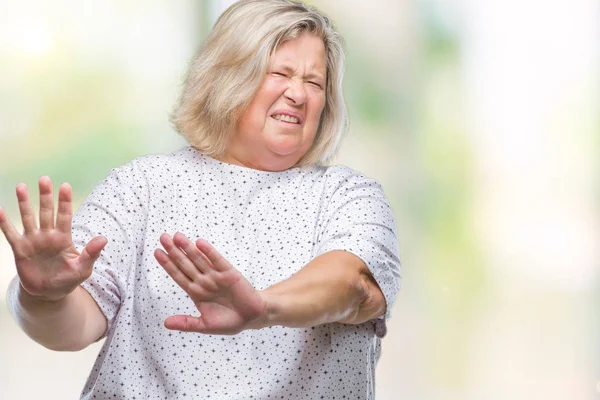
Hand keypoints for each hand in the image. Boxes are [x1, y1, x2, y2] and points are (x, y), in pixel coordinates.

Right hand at [0, 176, 106, 301]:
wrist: (48, 294)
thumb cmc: (68, 279)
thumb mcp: (83, 268)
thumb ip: (91, 253)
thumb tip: (103, 238)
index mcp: (64, 238)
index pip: (65, 216)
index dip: (64, 202)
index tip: (65, 186)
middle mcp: (48, 235)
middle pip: (46, 212)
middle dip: (45, 196)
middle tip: (44, 179)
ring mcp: (33, 241)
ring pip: (28, 218)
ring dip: (24, 203)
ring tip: (21, 186)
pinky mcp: (20, 249)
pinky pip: (11, 234)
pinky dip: (4, 223)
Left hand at [154, 232, 267, 334]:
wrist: (252, 318)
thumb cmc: (229, 321)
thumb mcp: (205, 325)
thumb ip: (186, 323)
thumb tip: (165, 323)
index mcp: (196, 292)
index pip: (178, 275)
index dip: (167, 264)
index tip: (157, 252)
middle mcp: (204, 281)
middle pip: (185, 264)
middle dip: (174, 251)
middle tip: (163, 237)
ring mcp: (216, 276)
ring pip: (199, 260)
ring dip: (188, 248)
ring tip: (177, 236)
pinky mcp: (229, 273)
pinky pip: (217, 261)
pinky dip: (209, 252)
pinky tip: (200, 243)